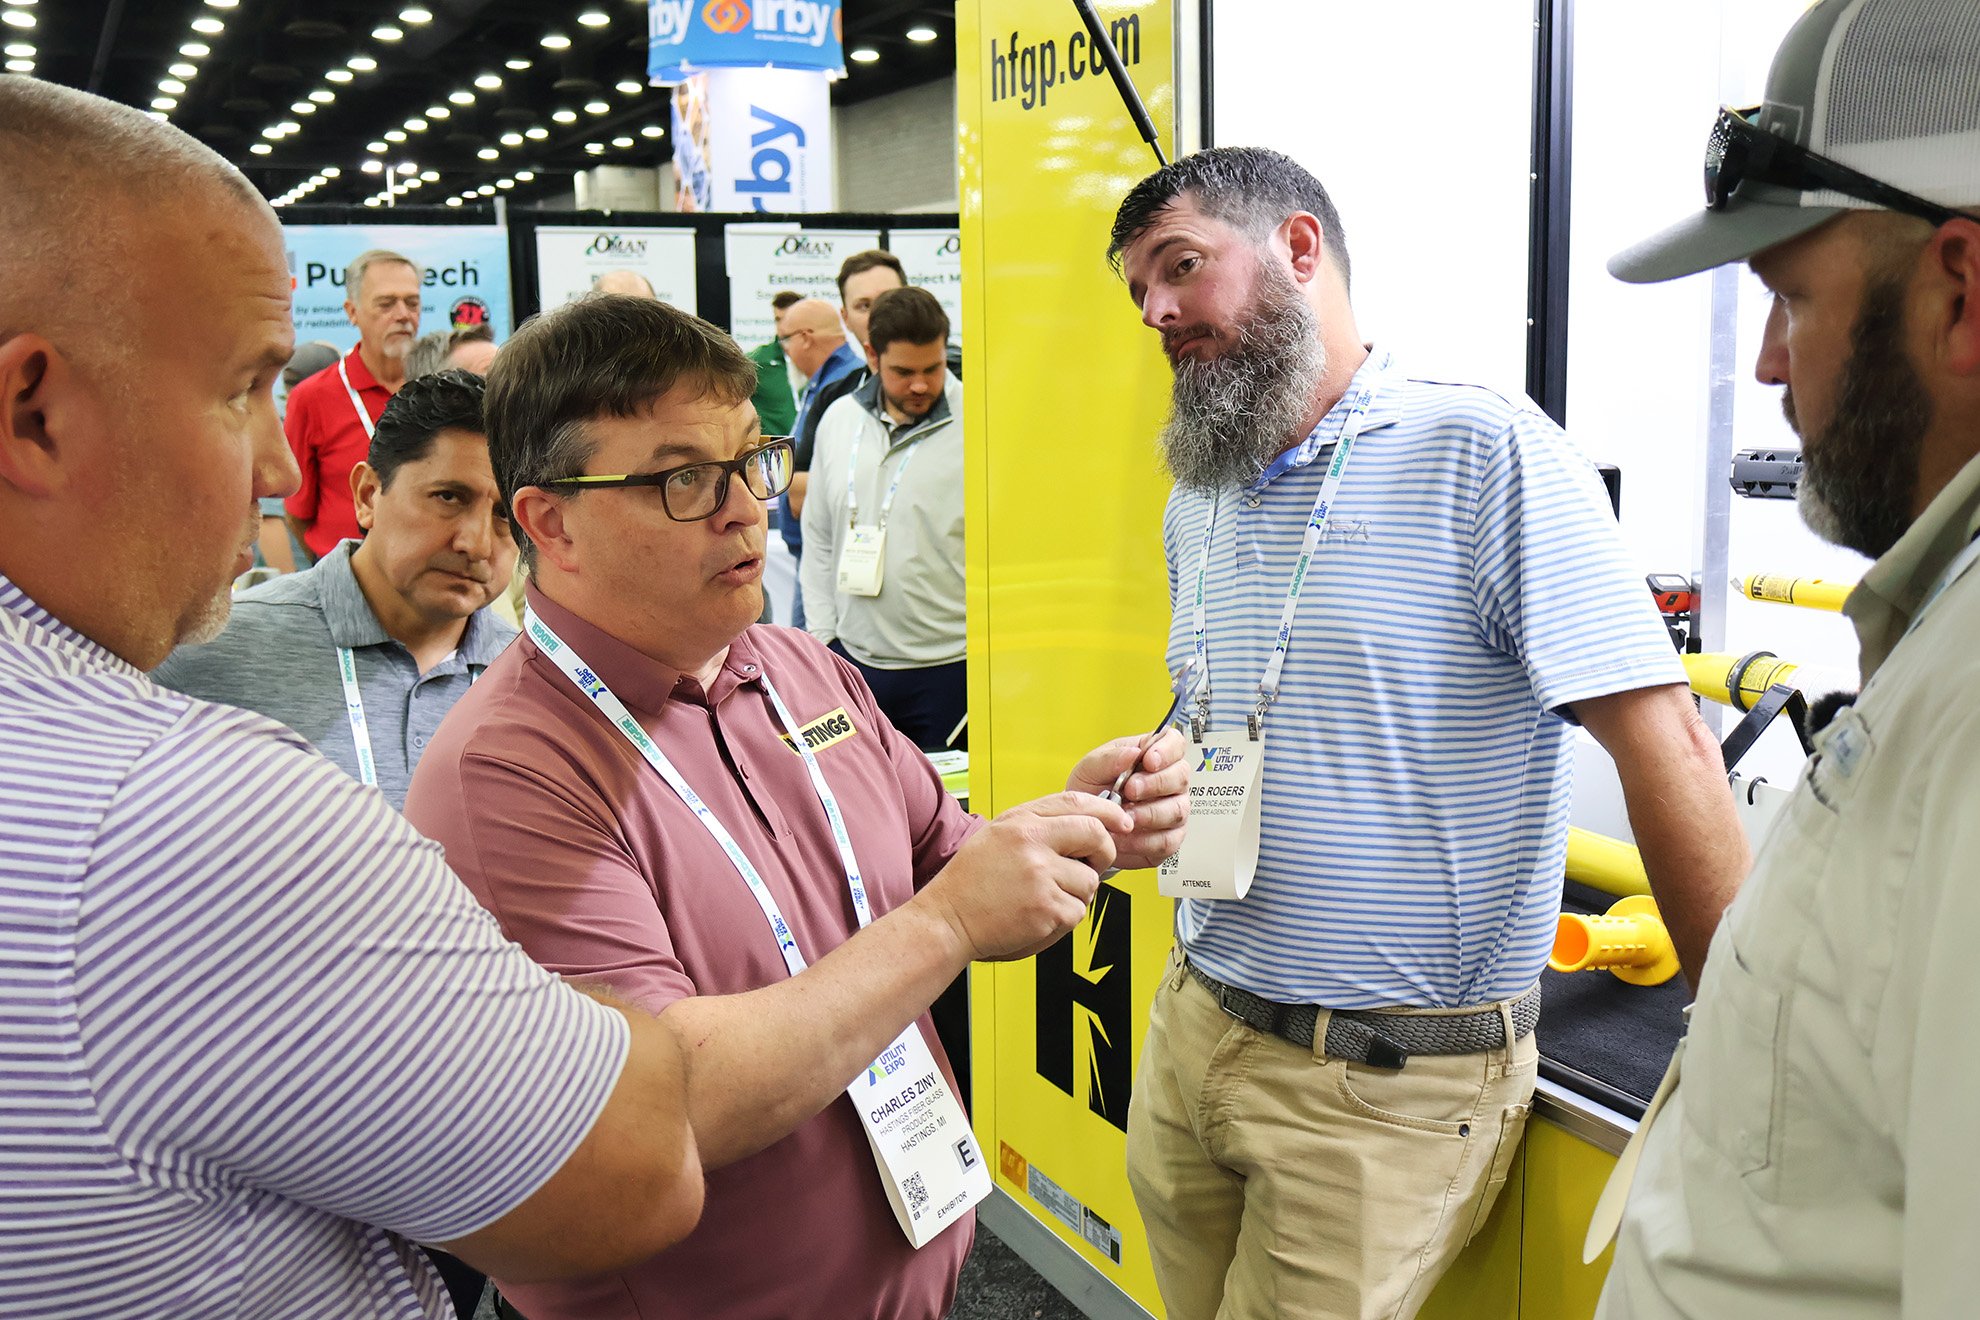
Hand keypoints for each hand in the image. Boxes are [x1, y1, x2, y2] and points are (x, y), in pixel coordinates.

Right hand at [918, 793, 1125, 962]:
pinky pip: (1078, 910)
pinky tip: (1038, 915)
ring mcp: (1040, 875)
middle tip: (1092, 864)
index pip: (1076, 801)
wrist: (948, 919)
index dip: (1106, 811)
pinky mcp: (1046, 907)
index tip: (1120, 822)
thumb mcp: (999, 836)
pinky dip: (1064, 917)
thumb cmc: (971, 882)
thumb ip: (1038, 826)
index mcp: (1020, 821)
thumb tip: (1086, 825)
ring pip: (1089, 880)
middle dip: (1104, 852)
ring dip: (1076, 893)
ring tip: (1044, 897)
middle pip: (1095, 835)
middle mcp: (1031, 842)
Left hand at [1066, 728, 1189, 871]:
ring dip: (1149, 814)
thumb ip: (1109, 759)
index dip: (1167, 750)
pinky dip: (1144, 841)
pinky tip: (1125, 837)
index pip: (1175, 743)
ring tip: (1124, 816)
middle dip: (1155, 784)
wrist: (1084, 827)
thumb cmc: (1090, 793)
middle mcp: (1168, 782)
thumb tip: (1133, 753)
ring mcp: (1172, 810)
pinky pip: (1167, 840)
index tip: (1149, 761)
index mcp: (1152, 756)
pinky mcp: (1168, 838)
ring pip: (1177, 810)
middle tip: (1130, 790)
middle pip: (1180, 776)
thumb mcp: (1090, 770)